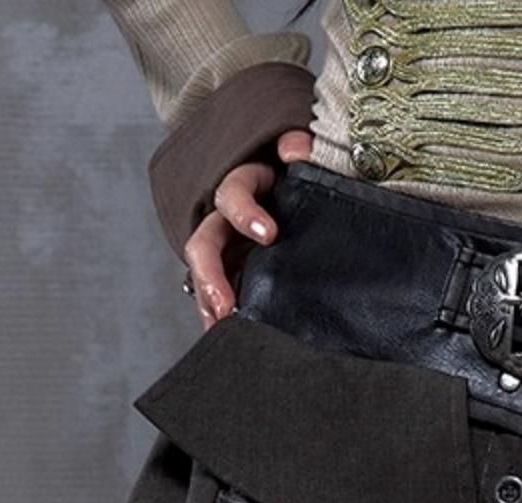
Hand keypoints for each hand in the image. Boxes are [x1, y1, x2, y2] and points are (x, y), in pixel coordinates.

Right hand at [183, 127, 314, 329]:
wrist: (316, 198)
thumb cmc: (310, 177)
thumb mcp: (310, 156)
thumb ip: (304, 149)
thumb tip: (293, 149)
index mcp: (249, 184)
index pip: (234, 193)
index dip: (245, 211)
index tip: (268, 234)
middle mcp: (231, 218)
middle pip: (206, 241)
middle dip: (211, 273)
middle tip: (225, 304)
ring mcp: (231, 248)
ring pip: (206, 273)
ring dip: (208, 299)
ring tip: (217, 326)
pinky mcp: (238, 272)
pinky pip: (219, 294)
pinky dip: (216, 314)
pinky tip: (219, 334)